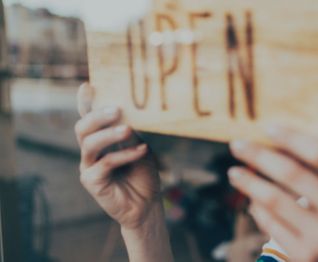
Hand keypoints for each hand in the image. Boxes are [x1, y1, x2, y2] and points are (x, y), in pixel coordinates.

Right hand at [75, 83, 161, 229]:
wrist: (147, 204)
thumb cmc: (143, 173)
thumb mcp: (140, 147)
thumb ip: (131, 132)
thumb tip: (128, 112)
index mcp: (100, 139)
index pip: (89, 117)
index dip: (85, 102)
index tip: (87, 85)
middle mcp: (90, 150)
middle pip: (83, 127)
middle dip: (97, 115)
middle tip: (117, 109)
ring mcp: (89, 166)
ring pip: (89, 143)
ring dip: (109, 134)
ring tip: (128, 129)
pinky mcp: (92, 182)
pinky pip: (105, 163)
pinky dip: (124, 155)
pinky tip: (141, 151)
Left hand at [228, 126, 317, 261]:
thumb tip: (272, 139)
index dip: (292, 137)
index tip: (266, 128)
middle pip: (292, 173)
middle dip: (259, 156)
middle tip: (237, 145)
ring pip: (274, 200)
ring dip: (249, 182)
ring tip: (234, 173)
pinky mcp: (306, 254)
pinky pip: (270, 223)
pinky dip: (257, 208)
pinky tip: (252, 200)